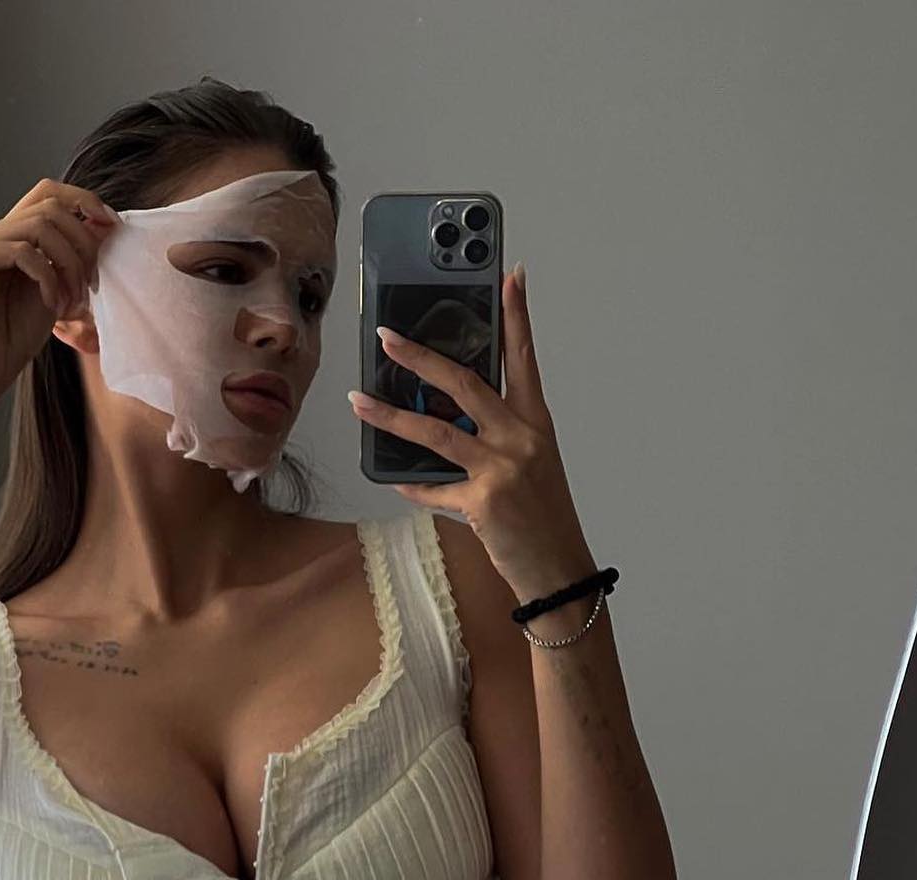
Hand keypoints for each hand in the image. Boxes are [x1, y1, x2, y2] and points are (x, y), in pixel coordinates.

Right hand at [0, 178, 119, 429]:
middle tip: (91, 281)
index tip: (110, 227)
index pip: (47, 195)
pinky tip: (51, 305)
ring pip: (41, 223)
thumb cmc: (9, 345)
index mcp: (8, 238)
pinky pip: (23, 250)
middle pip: (49, 201)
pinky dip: (47, 277)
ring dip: (69, 262)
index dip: (84, 201)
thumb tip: (102, 228)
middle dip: (83, 239)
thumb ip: (69, 261)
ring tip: (72, 300)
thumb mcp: (54, 295)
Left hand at [349, 266, 594, 596]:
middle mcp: (521, 438)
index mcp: (535, 423)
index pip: (524, 357)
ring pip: (436, 431)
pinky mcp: (482, 502)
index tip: (509, 274)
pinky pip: (433, 488)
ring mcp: (502, 469)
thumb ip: (495, 436)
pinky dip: (412, 484)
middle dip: (421, 357)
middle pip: (465, 383)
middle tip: (387, 337)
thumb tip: (448, 419)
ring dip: (391, 415)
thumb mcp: (530, 465)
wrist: (558, 569)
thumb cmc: (542, 516)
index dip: (516, 315)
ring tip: (358, 401)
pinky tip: (396, 480)